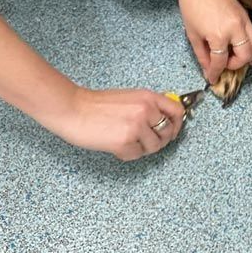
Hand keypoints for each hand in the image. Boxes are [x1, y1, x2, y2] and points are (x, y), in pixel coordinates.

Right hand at [54, 87, 184, 160]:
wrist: (74, 109)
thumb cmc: (96, 104)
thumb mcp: (130, 97)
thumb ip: (148, 106)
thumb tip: (164, 118)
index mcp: (148, 97)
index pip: (177, 111)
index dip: (177, 124)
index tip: (172, 131)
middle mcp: (146, 110)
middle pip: (168, 132)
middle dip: (159, 140)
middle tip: (145, 141)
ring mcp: (137, 127)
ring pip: (153, 147)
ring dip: (142, 148)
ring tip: (127, 141)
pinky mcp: (125, 142)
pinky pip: (136, 155)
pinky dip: (128, 153)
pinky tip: (116, 144)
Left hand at [178, 0, 251, 83]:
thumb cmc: (192, 4)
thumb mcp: (192, 33)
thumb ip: (202, 54)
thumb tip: (208, 68)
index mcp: (218, 35)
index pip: (221, 61)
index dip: (215, 73)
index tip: (211, 78)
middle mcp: (235, 29)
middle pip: (245, 56)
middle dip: (235, 65)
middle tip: (224, 65)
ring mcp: (243, 22)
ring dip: (247, 55)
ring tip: (233, 56)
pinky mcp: (246, 16)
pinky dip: (249, 44)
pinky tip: (238, 46)